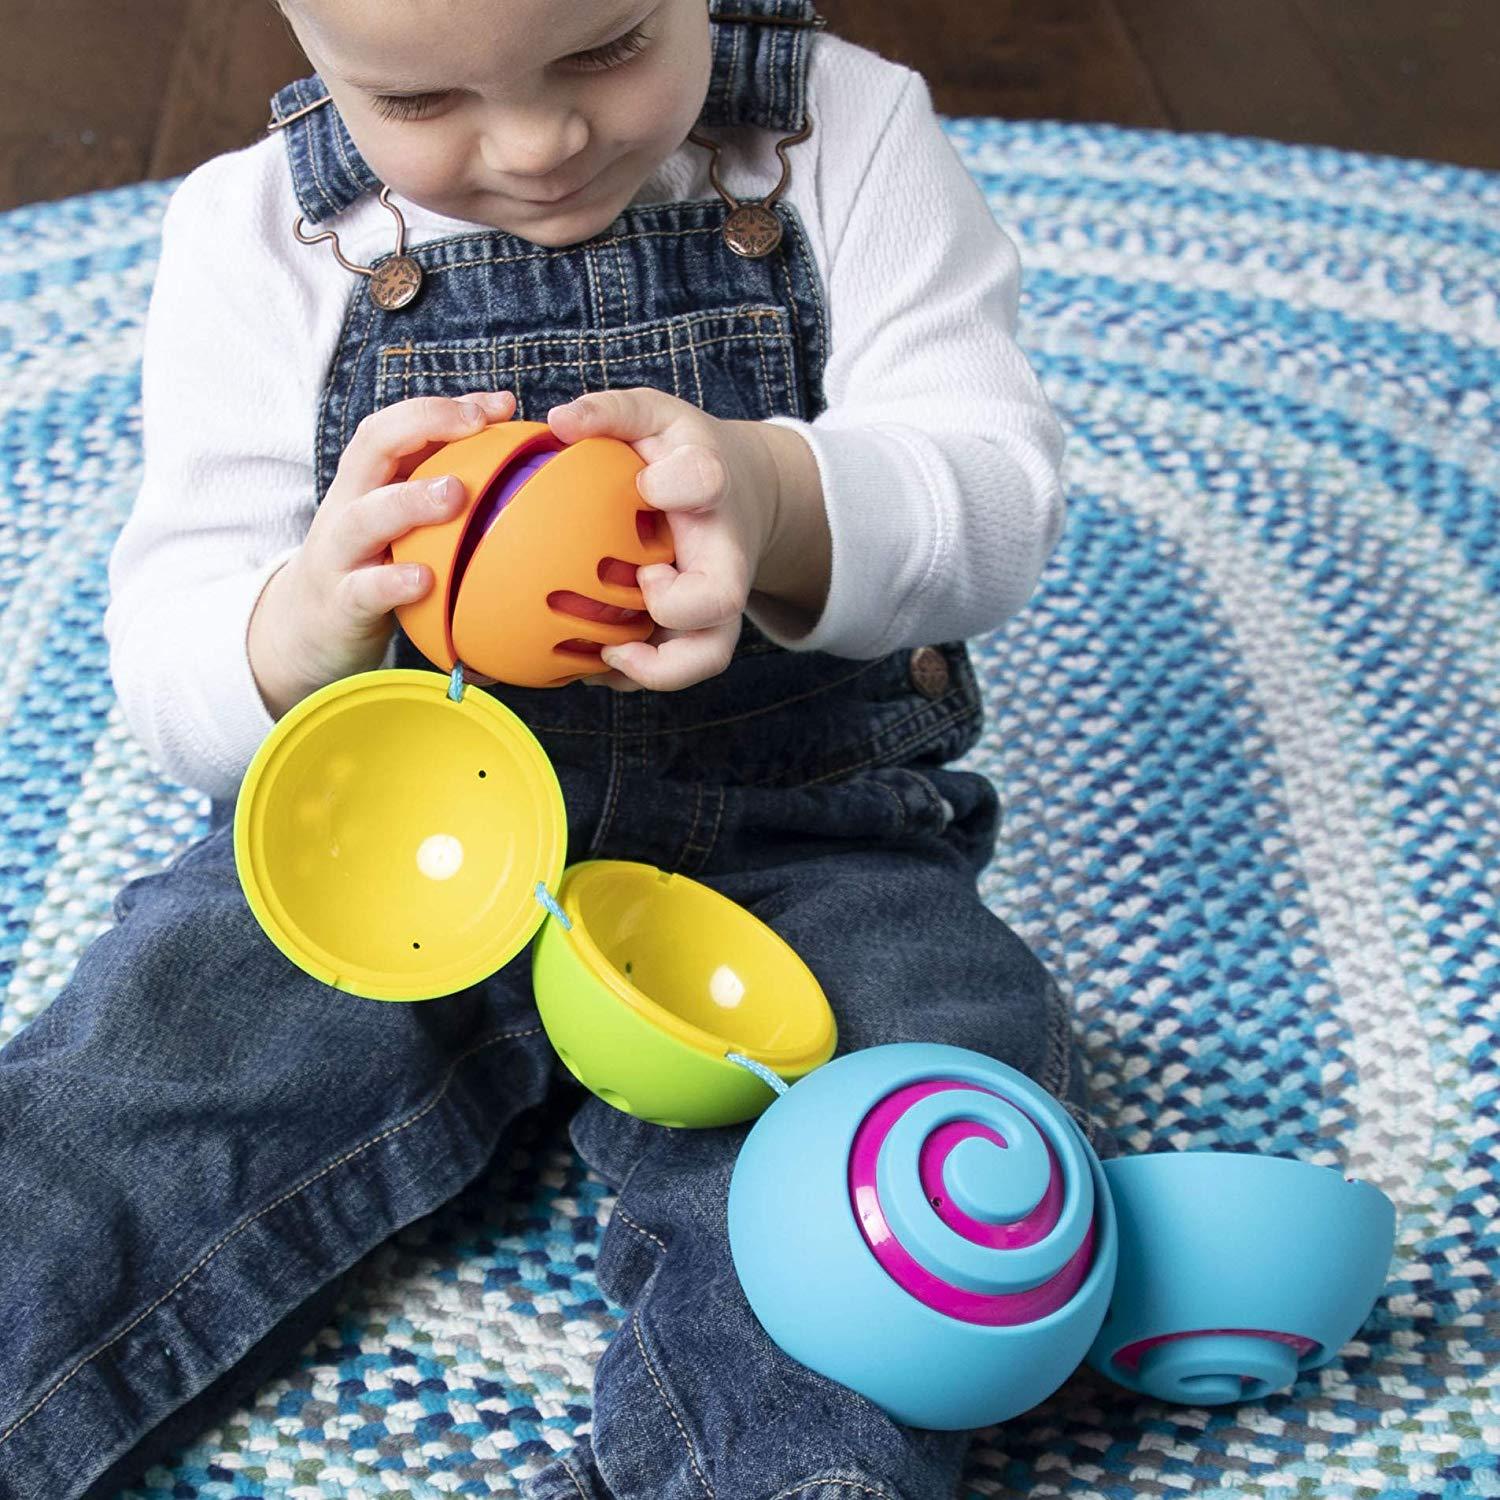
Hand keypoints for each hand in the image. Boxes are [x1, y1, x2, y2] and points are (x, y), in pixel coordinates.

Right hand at [248, 390, 513, 717]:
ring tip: (454, 495)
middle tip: (478, 426)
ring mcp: (340, 553)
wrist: (307, 631)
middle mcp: (350, 504)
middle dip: (424, 425)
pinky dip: (394, 583)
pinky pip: (365, 588)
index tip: (499, 405)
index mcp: (369, 480)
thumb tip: (524, 479)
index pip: (399, 424)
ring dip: (410, 501)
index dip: (446, 408)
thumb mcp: (403, 525)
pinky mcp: (341, 602)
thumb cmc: (374, 567)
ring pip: (364, 516)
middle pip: (372, 446)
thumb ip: (446, 498)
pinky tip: (426, 580)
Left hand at [546, 387, 780, 691]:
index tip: (644, 485)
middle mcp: (724, 554)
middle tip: (641, 581)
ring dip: (658, 666)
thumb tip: (558, 421)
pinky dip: (631, 676)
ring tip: (607, 656)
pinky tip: (586, 666)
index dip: (677, 487)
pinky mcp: (699, 632)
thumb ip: (612, 410)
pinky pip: (674, 670)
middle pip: (721, 596)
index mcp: (710, 488)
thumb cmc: (682, 455)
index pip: (705, 481)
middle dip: (675, 602)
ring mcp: (716, 602)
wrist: (741, 496)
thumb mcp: (657, 416)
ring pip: (708, 652)